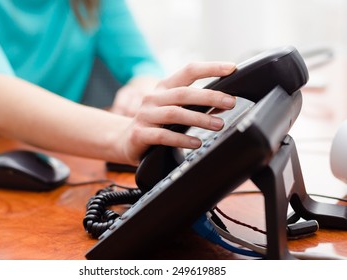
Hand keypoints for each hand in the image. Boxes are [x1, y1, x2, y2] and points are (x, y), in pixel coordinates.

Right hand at [119, 61, 236, 164]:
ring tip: (218, 124)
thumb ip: (195, 105)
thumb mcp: (174, 110)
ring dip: (199, 119)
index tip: (231, 68)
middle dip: (209, 96)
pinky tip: (196, 143)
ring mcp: (145, 115)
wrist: (126, 141)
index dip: (210, 68)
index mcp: (164, 88)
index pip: (188, 71)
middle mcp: (153, 98)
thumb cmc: (156, 124)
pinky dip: (182, 139)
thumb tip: (224, 103)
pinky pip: (163, 136)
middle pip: (184, 93)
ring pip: (174, 113)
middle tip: (230, 102)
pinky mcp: (140, 134)